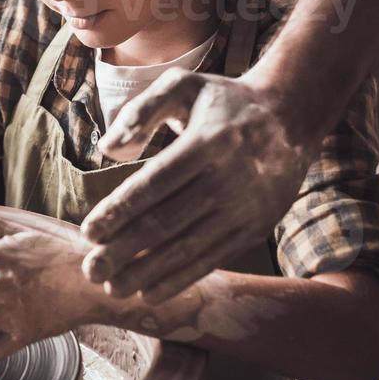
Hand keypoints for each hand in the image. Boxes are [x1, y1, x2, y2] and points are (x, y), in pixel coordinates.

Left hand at [80, 70, 313, 302]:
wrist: (290, 118)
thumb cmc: (222, 102)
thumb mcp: (183, 86)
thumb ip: (142, 111)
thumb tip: (107, 150)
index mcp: (208, 141)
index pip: (154, 184)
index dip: (119, 211)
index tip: (88, 232)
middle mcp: (229, 178)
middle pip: (168, 222)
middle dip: (124, 250)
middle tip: (90, 269)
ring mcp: (245, 207)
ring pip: (188, 248)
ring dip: (147, 273)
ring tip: (111, 288)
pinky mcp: (255, 228)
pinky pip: (212, 258)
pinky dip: (180, 279)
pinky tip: (149, 292)